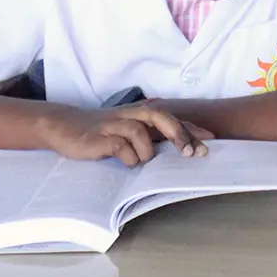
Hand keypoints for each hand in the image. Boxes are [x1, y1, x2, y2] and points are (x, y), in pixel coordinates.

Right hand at [34, 103, 213, 167]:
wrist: (65, 126)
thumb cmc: (101, 132)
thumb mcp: (128, 131)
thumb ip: (151, 136)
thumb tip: (180, 146)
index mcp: (139, 114)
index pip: (171, 118)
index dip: (191, 128)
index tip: (211, 140)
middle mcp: (130, 115)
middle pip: (160, 116)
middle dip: (178, 133)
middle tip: (191, 152)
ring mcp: (114, 125)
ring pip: (140, 131)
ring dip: (147, 150)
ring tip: (142, 161)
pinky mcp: (99, 137)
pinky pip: (120, 146)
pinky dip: (128, 156)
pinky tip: (126, 162)